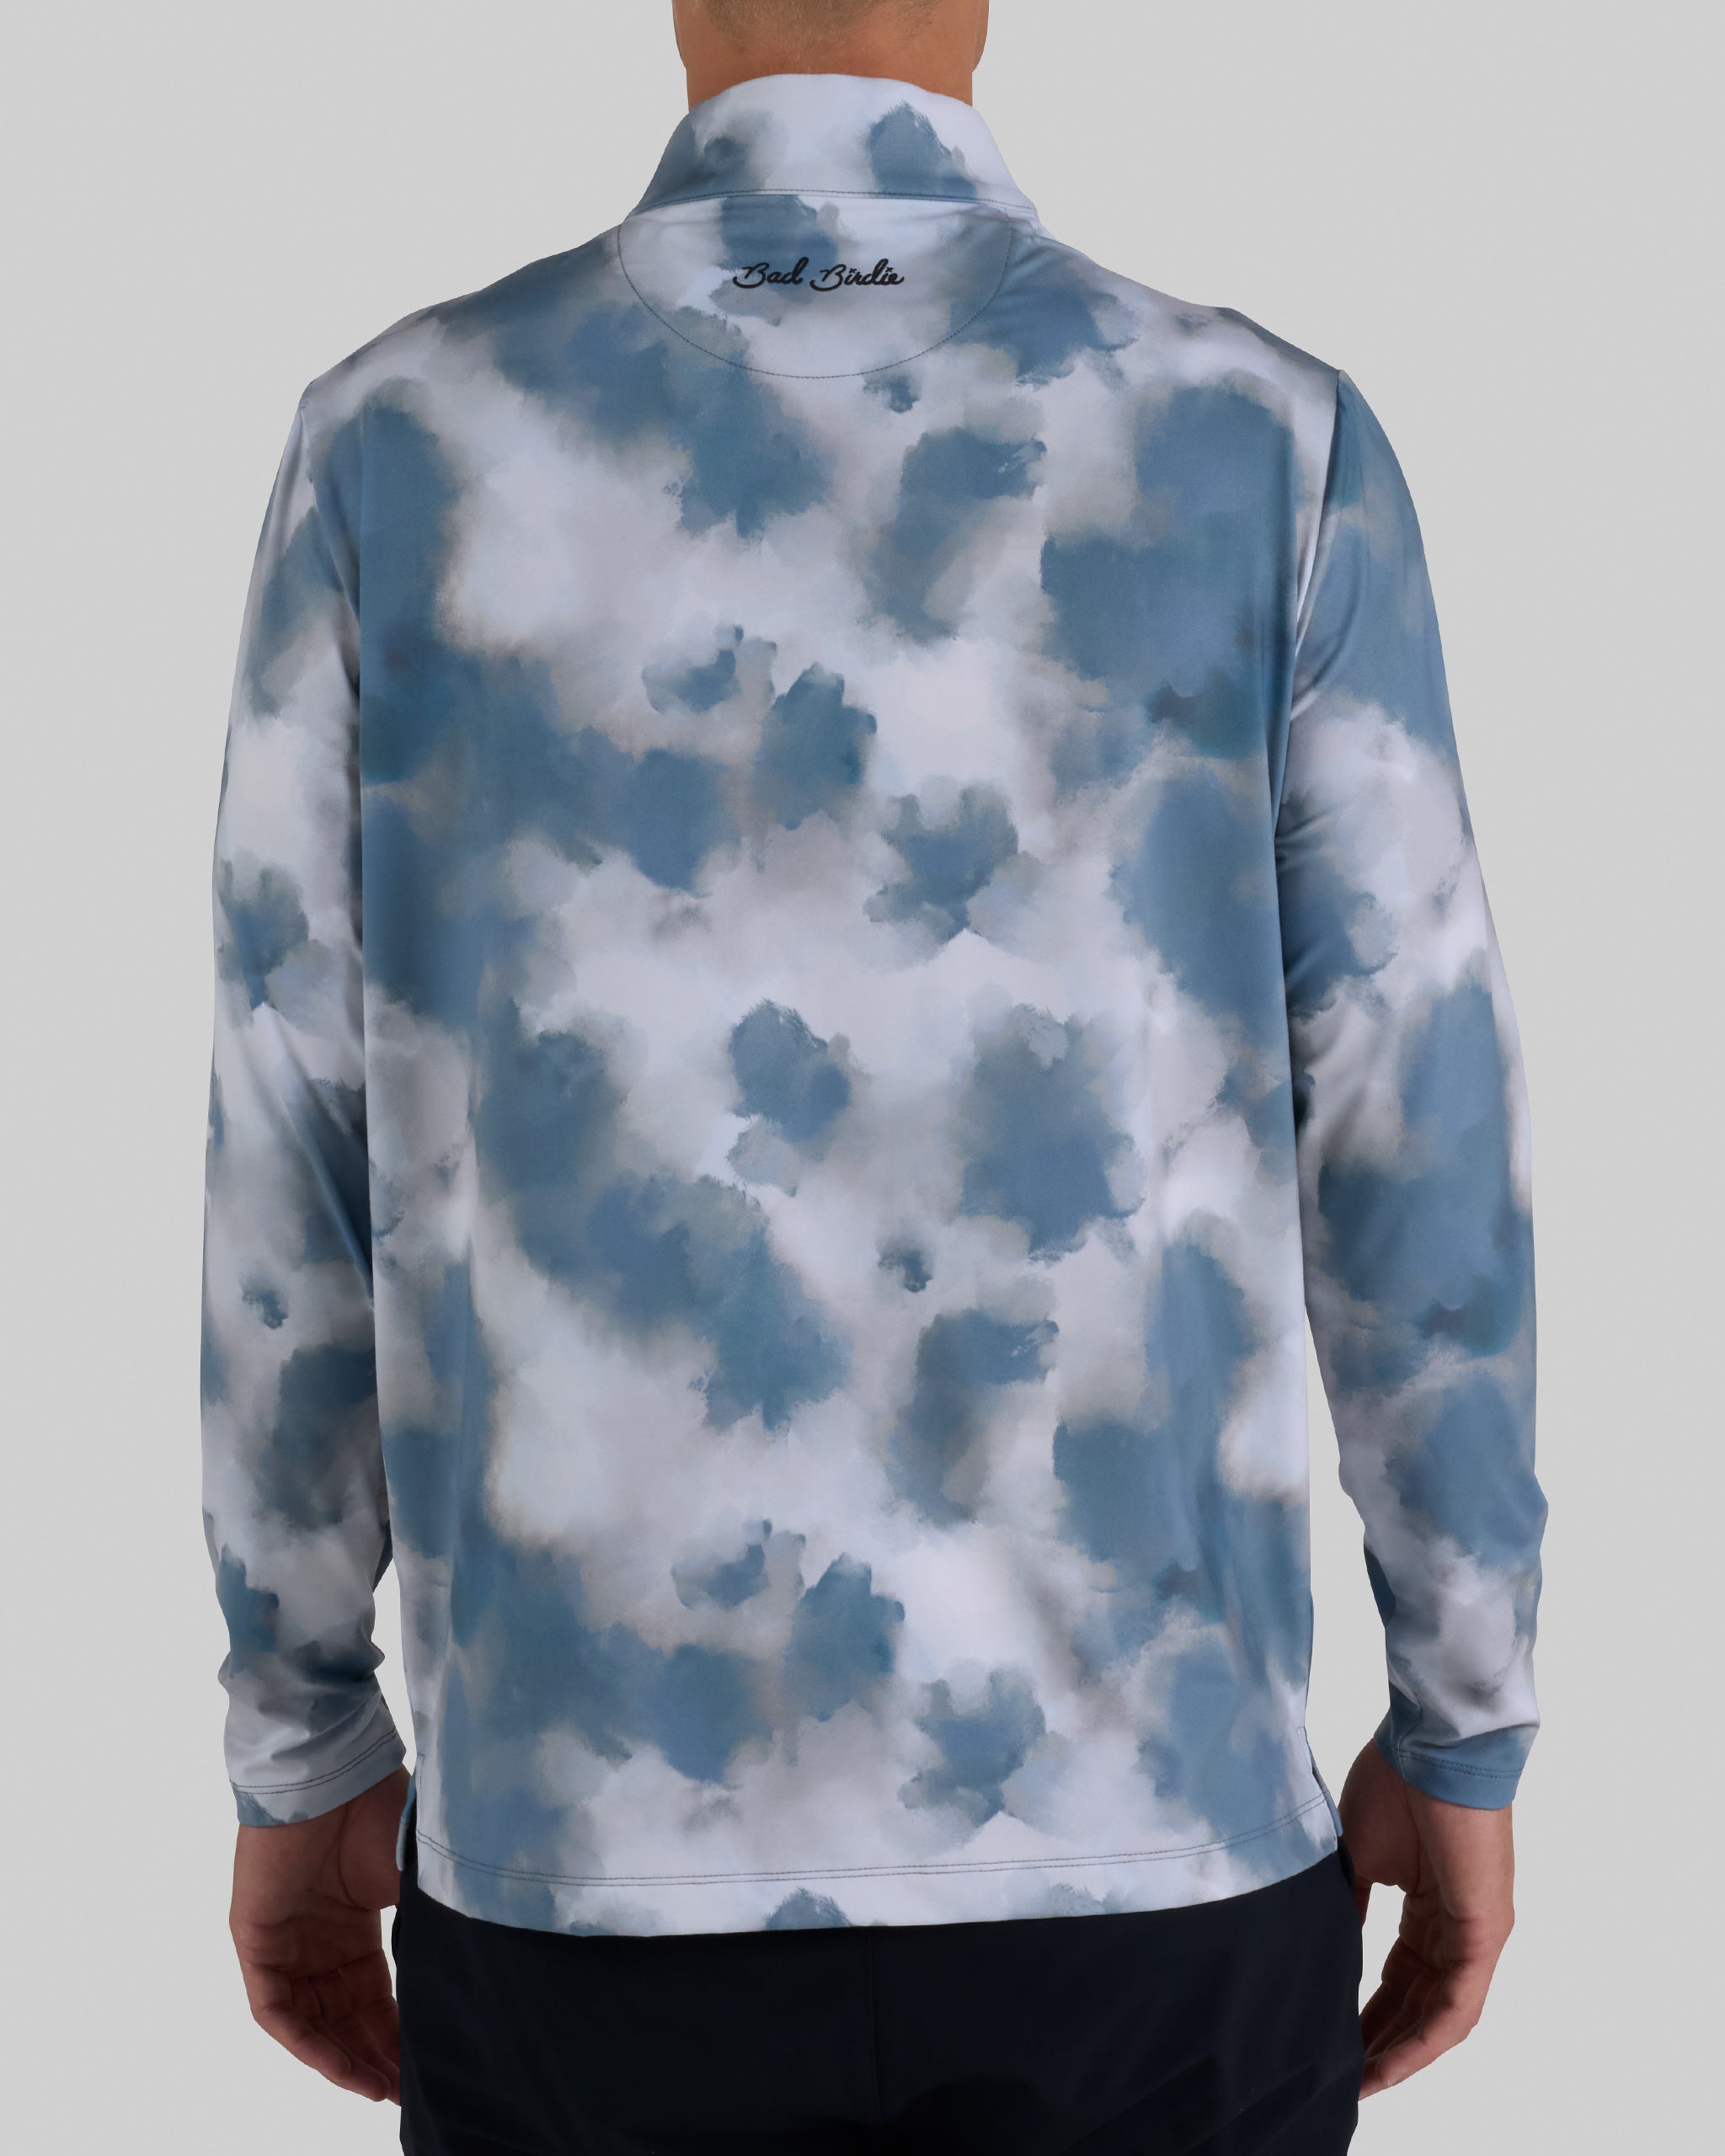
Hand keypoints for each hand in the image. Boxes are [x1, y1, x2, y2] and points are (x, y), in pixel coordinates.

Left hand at [229, 1765, 411, 2104]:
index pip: (374, 1995)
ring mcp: (284, 1942)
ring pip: (310, 2022)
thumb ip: (427, 1925)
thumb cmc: (379, 1811)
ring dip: (343, 2058)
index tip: (426, 2065)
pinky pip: (276, 2010)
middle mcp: (317, 1939)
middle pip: (343, 2017)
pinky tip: (341, 2066)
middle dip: (375, 2056)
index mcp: (354, 1923)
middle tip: (407, 2089)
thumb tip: (468, 1969)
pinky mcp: (254, 1940)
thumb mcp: (413, 1880)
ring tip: (380, 2088)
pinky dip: (307, 2042)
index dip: (398, 2033)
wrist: (334, 1773)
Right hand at [1339, 1739, 1515, 2097]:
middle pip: (1420, 2003)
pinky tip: (1393, 2063)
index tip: (1333, 2039)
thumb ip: (1348, 1903)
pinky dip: (1425, 2040)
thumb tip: (1327, 1947)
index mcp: (1429, 1904)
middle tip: (1343, 2075)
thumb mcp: (1358, 1853)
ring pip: (1442, 2015)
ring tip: (1363, 2083)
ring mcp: (1477, 1934)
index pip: (1400, 1975)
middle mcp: (1458, 1927)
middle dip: (1382, 2042)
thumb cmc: (1396, 1781)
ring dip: (1402, 2053)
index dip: (1368, 2011)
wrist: (1432, 1744)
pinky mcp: (1486, 1934)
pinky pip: (1458, 2004)